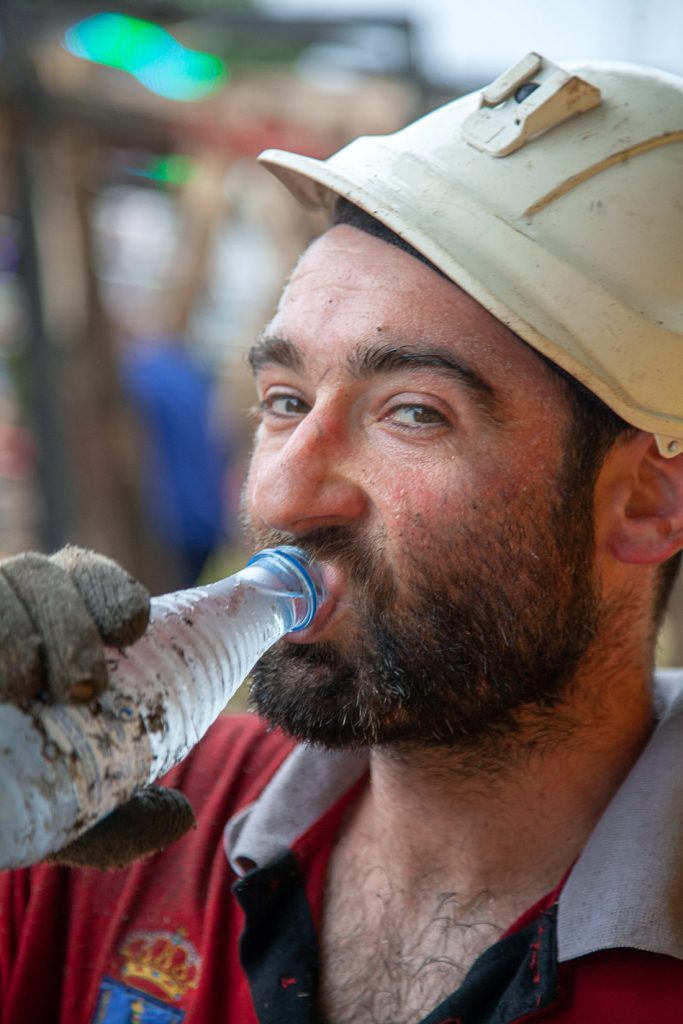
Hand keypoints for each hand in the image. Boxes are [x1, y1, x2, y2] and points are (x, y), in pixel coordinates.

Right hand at [0, 546, 194, 868]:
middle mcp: (9, 600)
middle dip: (68, 623)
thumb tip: (181, 816)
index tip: (131, 632)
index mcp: (58, 612)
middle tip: (82, 686)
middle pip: (40, 575)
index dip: (113, 591)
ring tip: (21, 687)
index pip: (90, 574)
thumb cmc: (17, 787)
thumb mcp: (72, 804)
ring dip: (11, 630)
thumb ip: (125, 815)